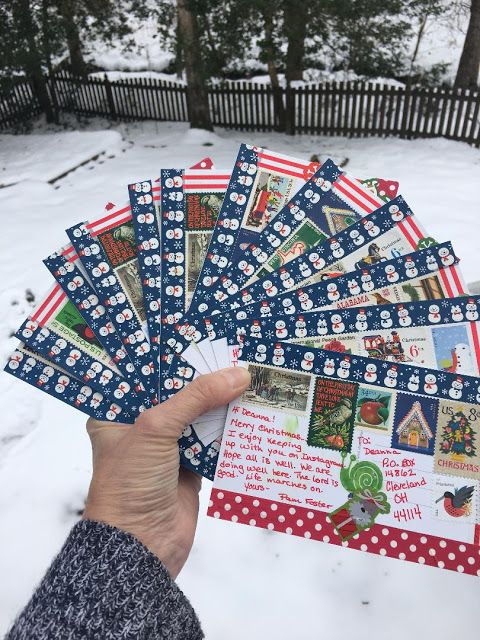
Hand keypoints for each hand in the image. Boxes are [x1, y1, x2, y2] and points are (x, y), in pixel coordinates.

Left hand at [82, 366, 249, 577]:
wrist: (142, 547)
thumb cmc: (131, 482)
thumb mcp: (156, 428)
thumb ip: (197, 397)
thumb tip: (239, 374)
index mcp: (117, 412)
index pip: (146, 374)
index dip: (173, 356)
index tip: (202, 336)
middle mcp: (141, 426)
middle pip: (178, 393)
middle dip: (204, 378)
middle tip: (233, 352)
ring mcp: (167, 446)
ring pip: (199, 415)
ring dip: (222, 402)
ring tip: (248, 374)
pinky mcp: (190, 465)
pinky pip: (214, 439)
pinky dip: (231, 428)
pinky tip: (251, 408)